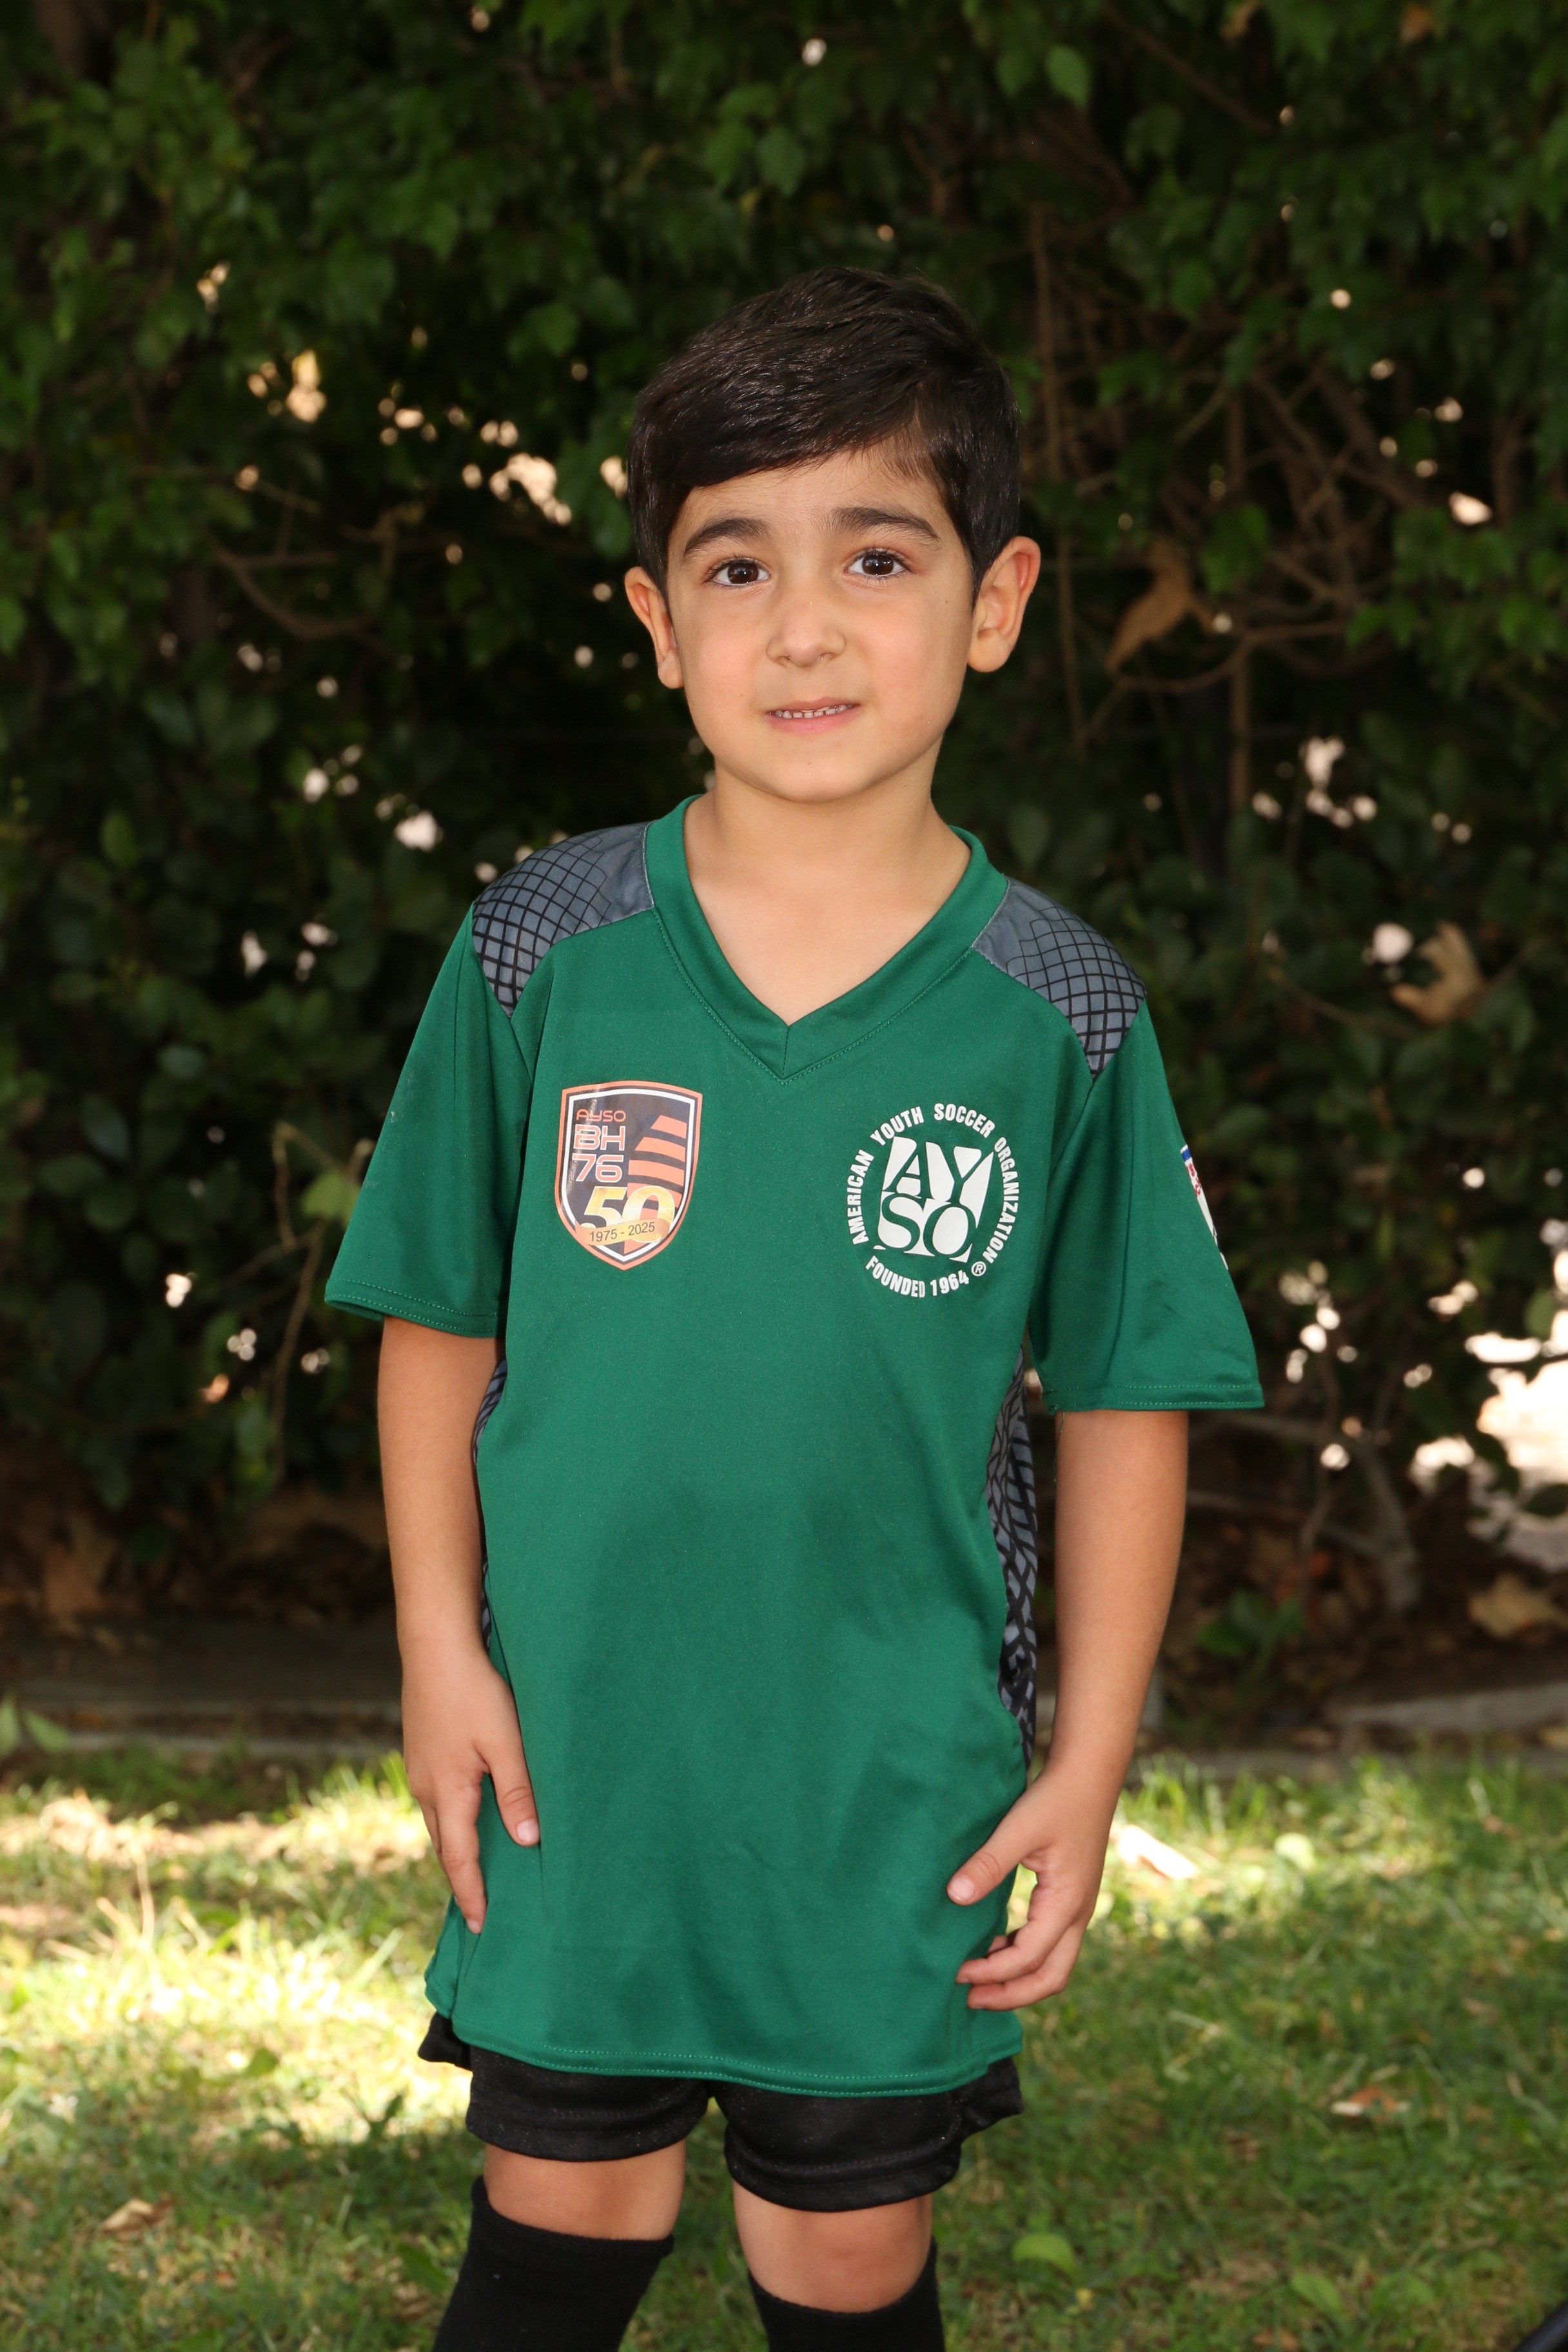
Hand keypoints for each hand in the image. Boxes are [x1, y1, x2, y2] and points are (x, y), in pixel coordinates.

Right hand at [402, 1638, 537, 1935]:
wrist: (435, 1646)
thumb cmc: (475, 1692)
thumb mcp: (506, 1742)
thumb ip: (517, 1791)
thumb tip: (527, 1841)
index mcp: (448, 1793)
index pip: (460, 1859)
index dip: (472, 1894)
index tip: (480, 1926)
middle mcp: (426, 1787)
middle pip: (444, 1846)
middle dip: (460, 1878)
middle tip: (477, 1908)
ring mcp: (419, 1768)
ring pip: (439, 1821)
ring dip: (455, 1848)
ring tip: (474, 1868)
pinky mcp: (421, 1749)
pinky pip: (436, 1798)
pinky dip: (452, 1819)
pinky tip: (467, 1812)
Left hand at [946, 1767, 1116, 2009]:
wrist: (1089, 1777)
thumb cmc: (1055, 1800)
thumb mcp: (1019, 1829)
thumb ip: (989, 1863)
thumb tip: (954, 1896)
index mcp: (1067, 1903)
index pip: (1028, 1958)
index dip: (991, 1973)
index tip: (955, 1973)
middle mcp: (1078, 1915)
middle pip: (1051, 1978)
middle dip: (1011, 1995)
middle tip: (970, 2002)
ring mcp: (1078, 1910)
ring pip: (1054, 1965)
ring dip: (1018, 1979)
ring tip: (978, 1980)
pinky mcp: (1072, 1900)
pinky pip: (1051, 1946)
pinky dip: (1025, 1957)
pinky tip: (994, 1945)